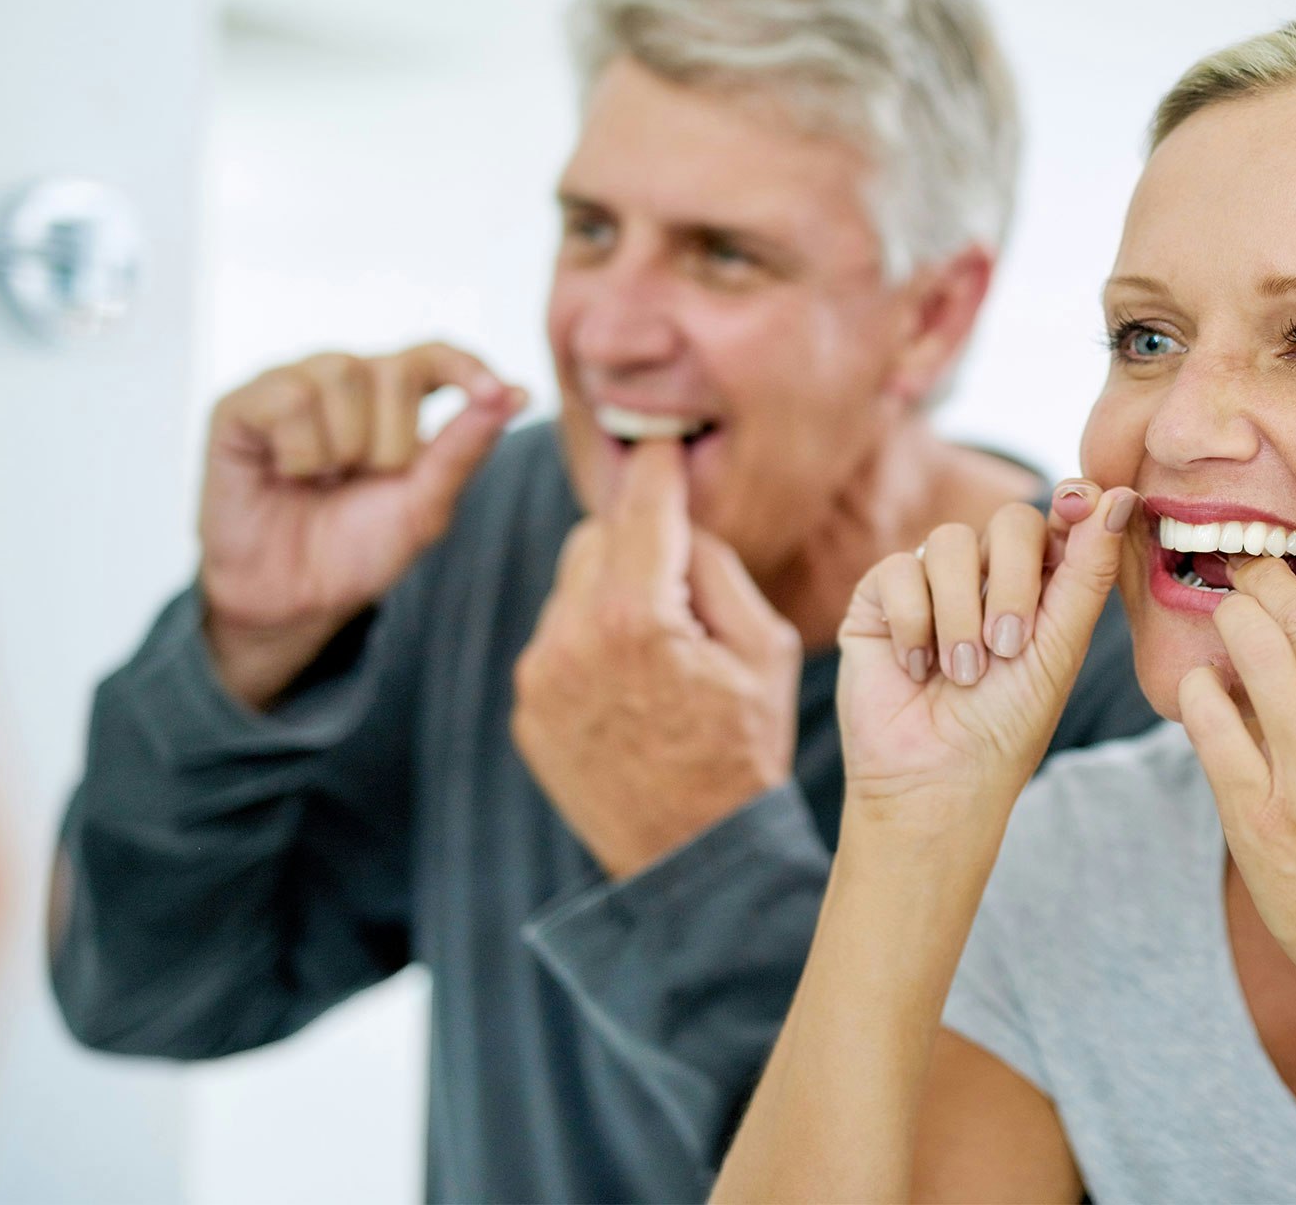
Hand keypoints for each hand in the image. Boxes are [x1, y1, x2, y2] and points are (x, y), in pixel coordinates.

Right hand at [199, 342, 526, 707]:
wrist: (296, 598)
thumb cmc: (358, 546)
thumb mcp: (425, 503)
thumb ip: (465, 446)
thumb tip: (517, 392)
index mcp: (393, 399)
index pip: (435, 355)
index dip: (465, 366)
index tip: (493, 392)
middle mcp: (343, 380)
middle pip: (392, 369)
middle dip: (391, 443)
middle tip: (360, 481)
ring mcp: (289, 387)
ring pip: (339, 374)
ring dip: (344, 448)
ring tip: (322, 480)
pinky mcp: (239, 407)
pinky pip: (287, 397)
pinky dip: (299, 450)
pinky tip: (286, 473)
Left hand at [510, 439, 802, 878]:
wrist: (696, 855)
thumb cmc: (747, 747)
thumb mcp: (768, 648)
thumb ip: (716, 567)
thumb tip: (678, 522)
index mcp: (638, 617)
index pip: (642, 507)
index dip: (655, 466)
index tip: (659, 440)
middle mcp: (572, 638)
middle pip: (595, 537)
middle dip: (636, 541)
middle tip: (679, 573)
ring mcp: (540, 678)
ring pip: (569, 587)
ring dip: (610, 591)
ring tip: (660, 646)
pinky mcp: (527, 710)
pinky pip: (555, 641)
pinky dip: (588, 640)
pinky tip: (631, 683)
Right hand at [835, 481, 1138, 836]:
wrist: (937, 781)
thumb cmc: (1007, 725)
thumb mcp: (1059, 648)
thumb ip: (1088, 571)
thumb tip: (1122, 495)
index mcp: (1044, 582)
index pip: (1062, 516)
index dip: (1074, 501)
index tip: (1078, 504)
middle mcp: (989, 573)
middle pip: (1011, 520)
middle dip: (1013, 581)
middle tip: (1007, 646)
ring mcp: (933, 581)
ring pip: (950, 542)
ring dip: (960, 615)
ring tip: (961, 673)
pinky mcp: (881, 597)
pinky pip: (899, 570)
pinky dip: (913, 623)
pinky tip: (916, 669)